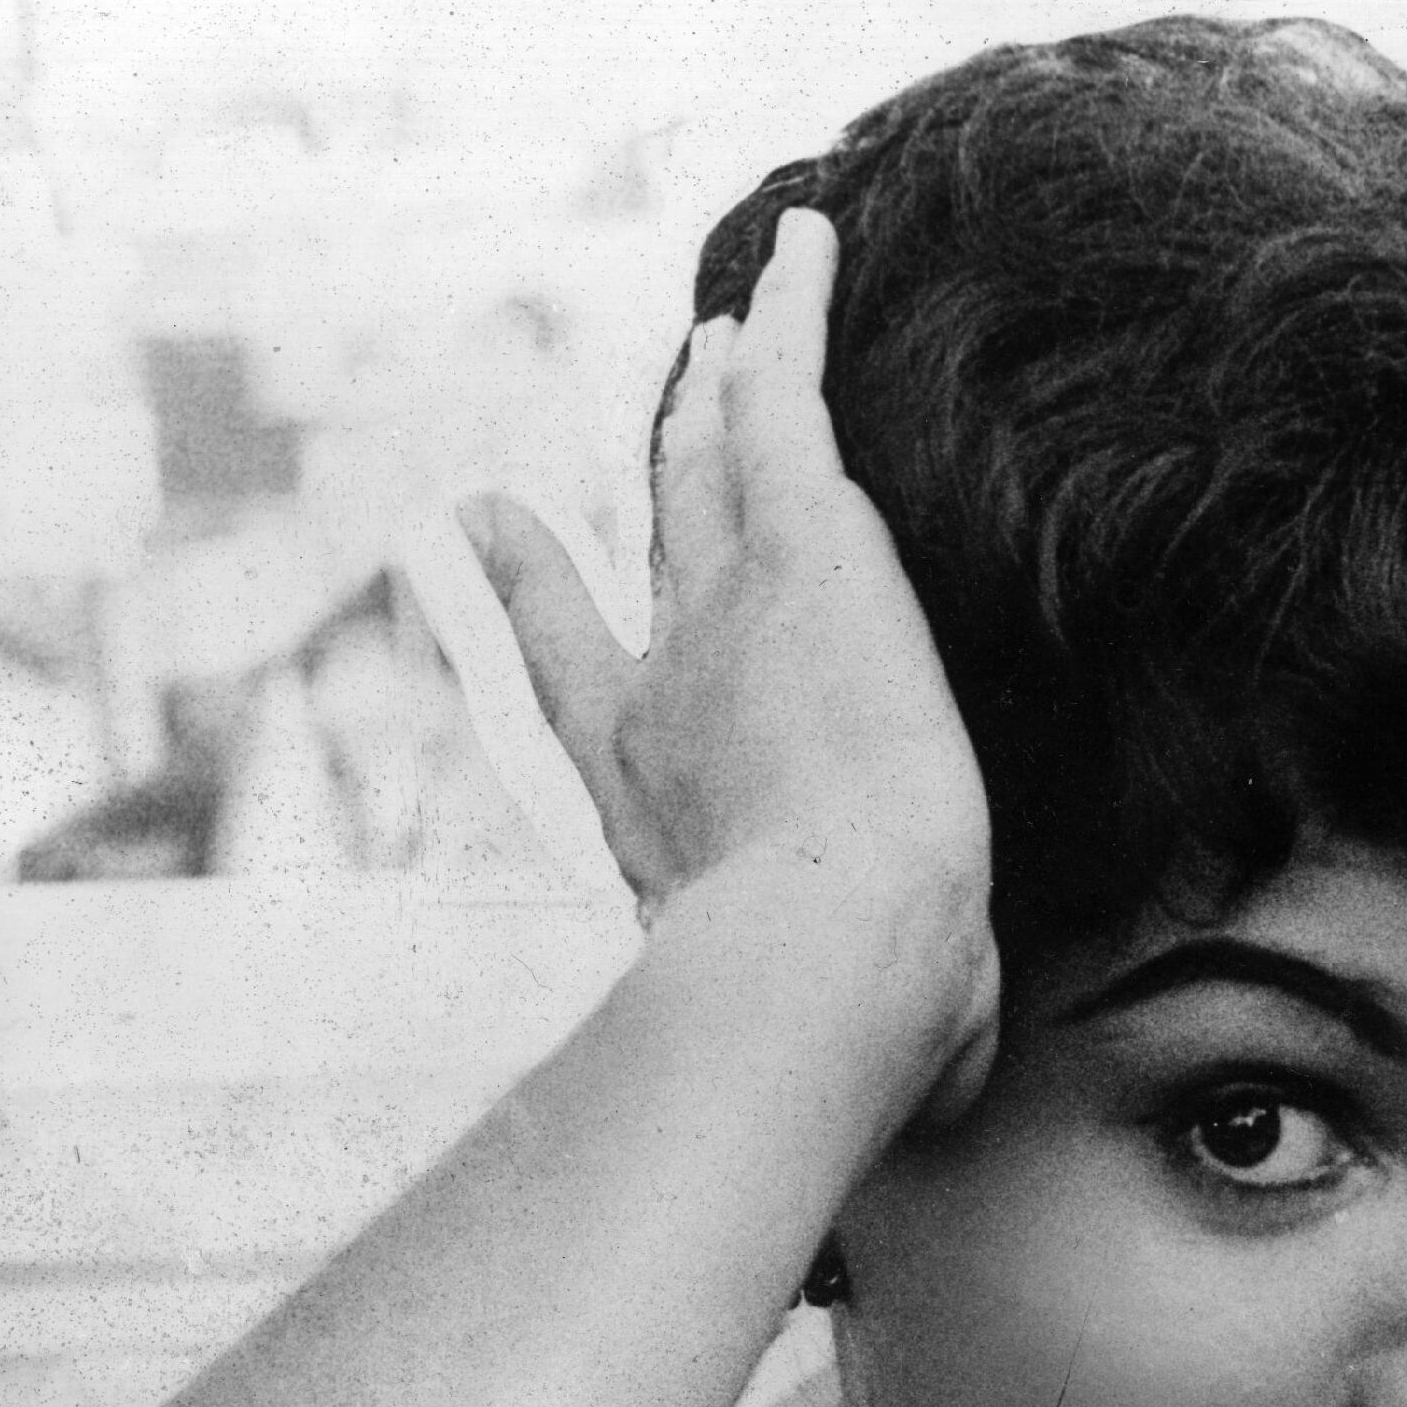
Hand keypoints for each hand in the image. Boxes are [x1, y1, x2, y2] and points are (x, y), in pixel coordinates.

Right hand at [457, 208, 997, 1112]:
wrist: (829, 955)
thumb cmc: (834, 1026)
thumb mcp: (845, 1035)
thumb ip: (866, 1063)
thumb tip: (916, 1156)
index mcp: (650, 782)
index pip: (581, 660)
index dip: (535, 589)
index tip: (491, 526)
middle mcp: (674, 672)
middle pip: (667, 540)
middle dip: (673, 462)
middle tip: (681, 386)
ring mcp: (734, 600)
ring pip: (723, 454)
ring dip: (736, 381)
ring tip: (744, 318)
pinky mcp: (807, 541)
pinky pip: (785, 397)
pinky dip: (790, 320)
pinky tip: (805, 250)